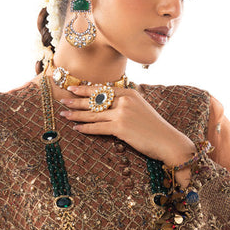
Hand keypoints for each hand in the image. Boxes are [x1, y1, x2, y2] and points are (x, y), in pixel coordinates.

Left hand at [58, 85, 195, 171]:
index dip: (85, 89)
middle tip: (62, 100)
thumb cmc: (154, 127)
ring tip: (63, 115)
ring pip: (93, 114)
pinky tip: (76, 128)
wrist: (167, 141)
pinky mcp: (120, 128)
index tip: (72, 89)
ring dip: (76, 115)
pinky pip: (98, 128)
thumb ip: (126, 103)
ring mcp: (122, 113)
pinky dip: (86, 128)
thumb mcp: (141, 108)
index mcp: (129, 93)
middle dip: (76, 101)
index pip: (102, 90)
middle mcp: (124, 100)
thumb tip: (108, 104)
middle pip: (94, 100)